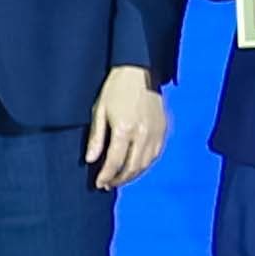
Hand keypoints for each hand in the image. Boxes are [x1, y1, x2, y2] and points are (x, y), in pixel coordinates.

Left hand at [86, 64, 168, 184]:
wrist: (139, 71)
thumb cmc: (115, 88)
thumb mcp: (99, 111)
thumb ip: (96, 138)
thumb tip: (91, 160)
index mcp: (124, 129)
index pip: (115, 162)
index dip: (106, 176)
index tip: (99, 183)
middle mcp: (143, 134)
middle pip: (132, 167)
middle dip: (119, 179)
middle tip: (108, 184)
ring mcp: (156, 133)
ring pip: (145, 164)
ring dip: (133, 175)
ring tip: (121, 178)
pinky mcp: (163, 129)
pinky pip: (155, 154)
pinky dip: (145, 164)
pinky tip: (136, 166)